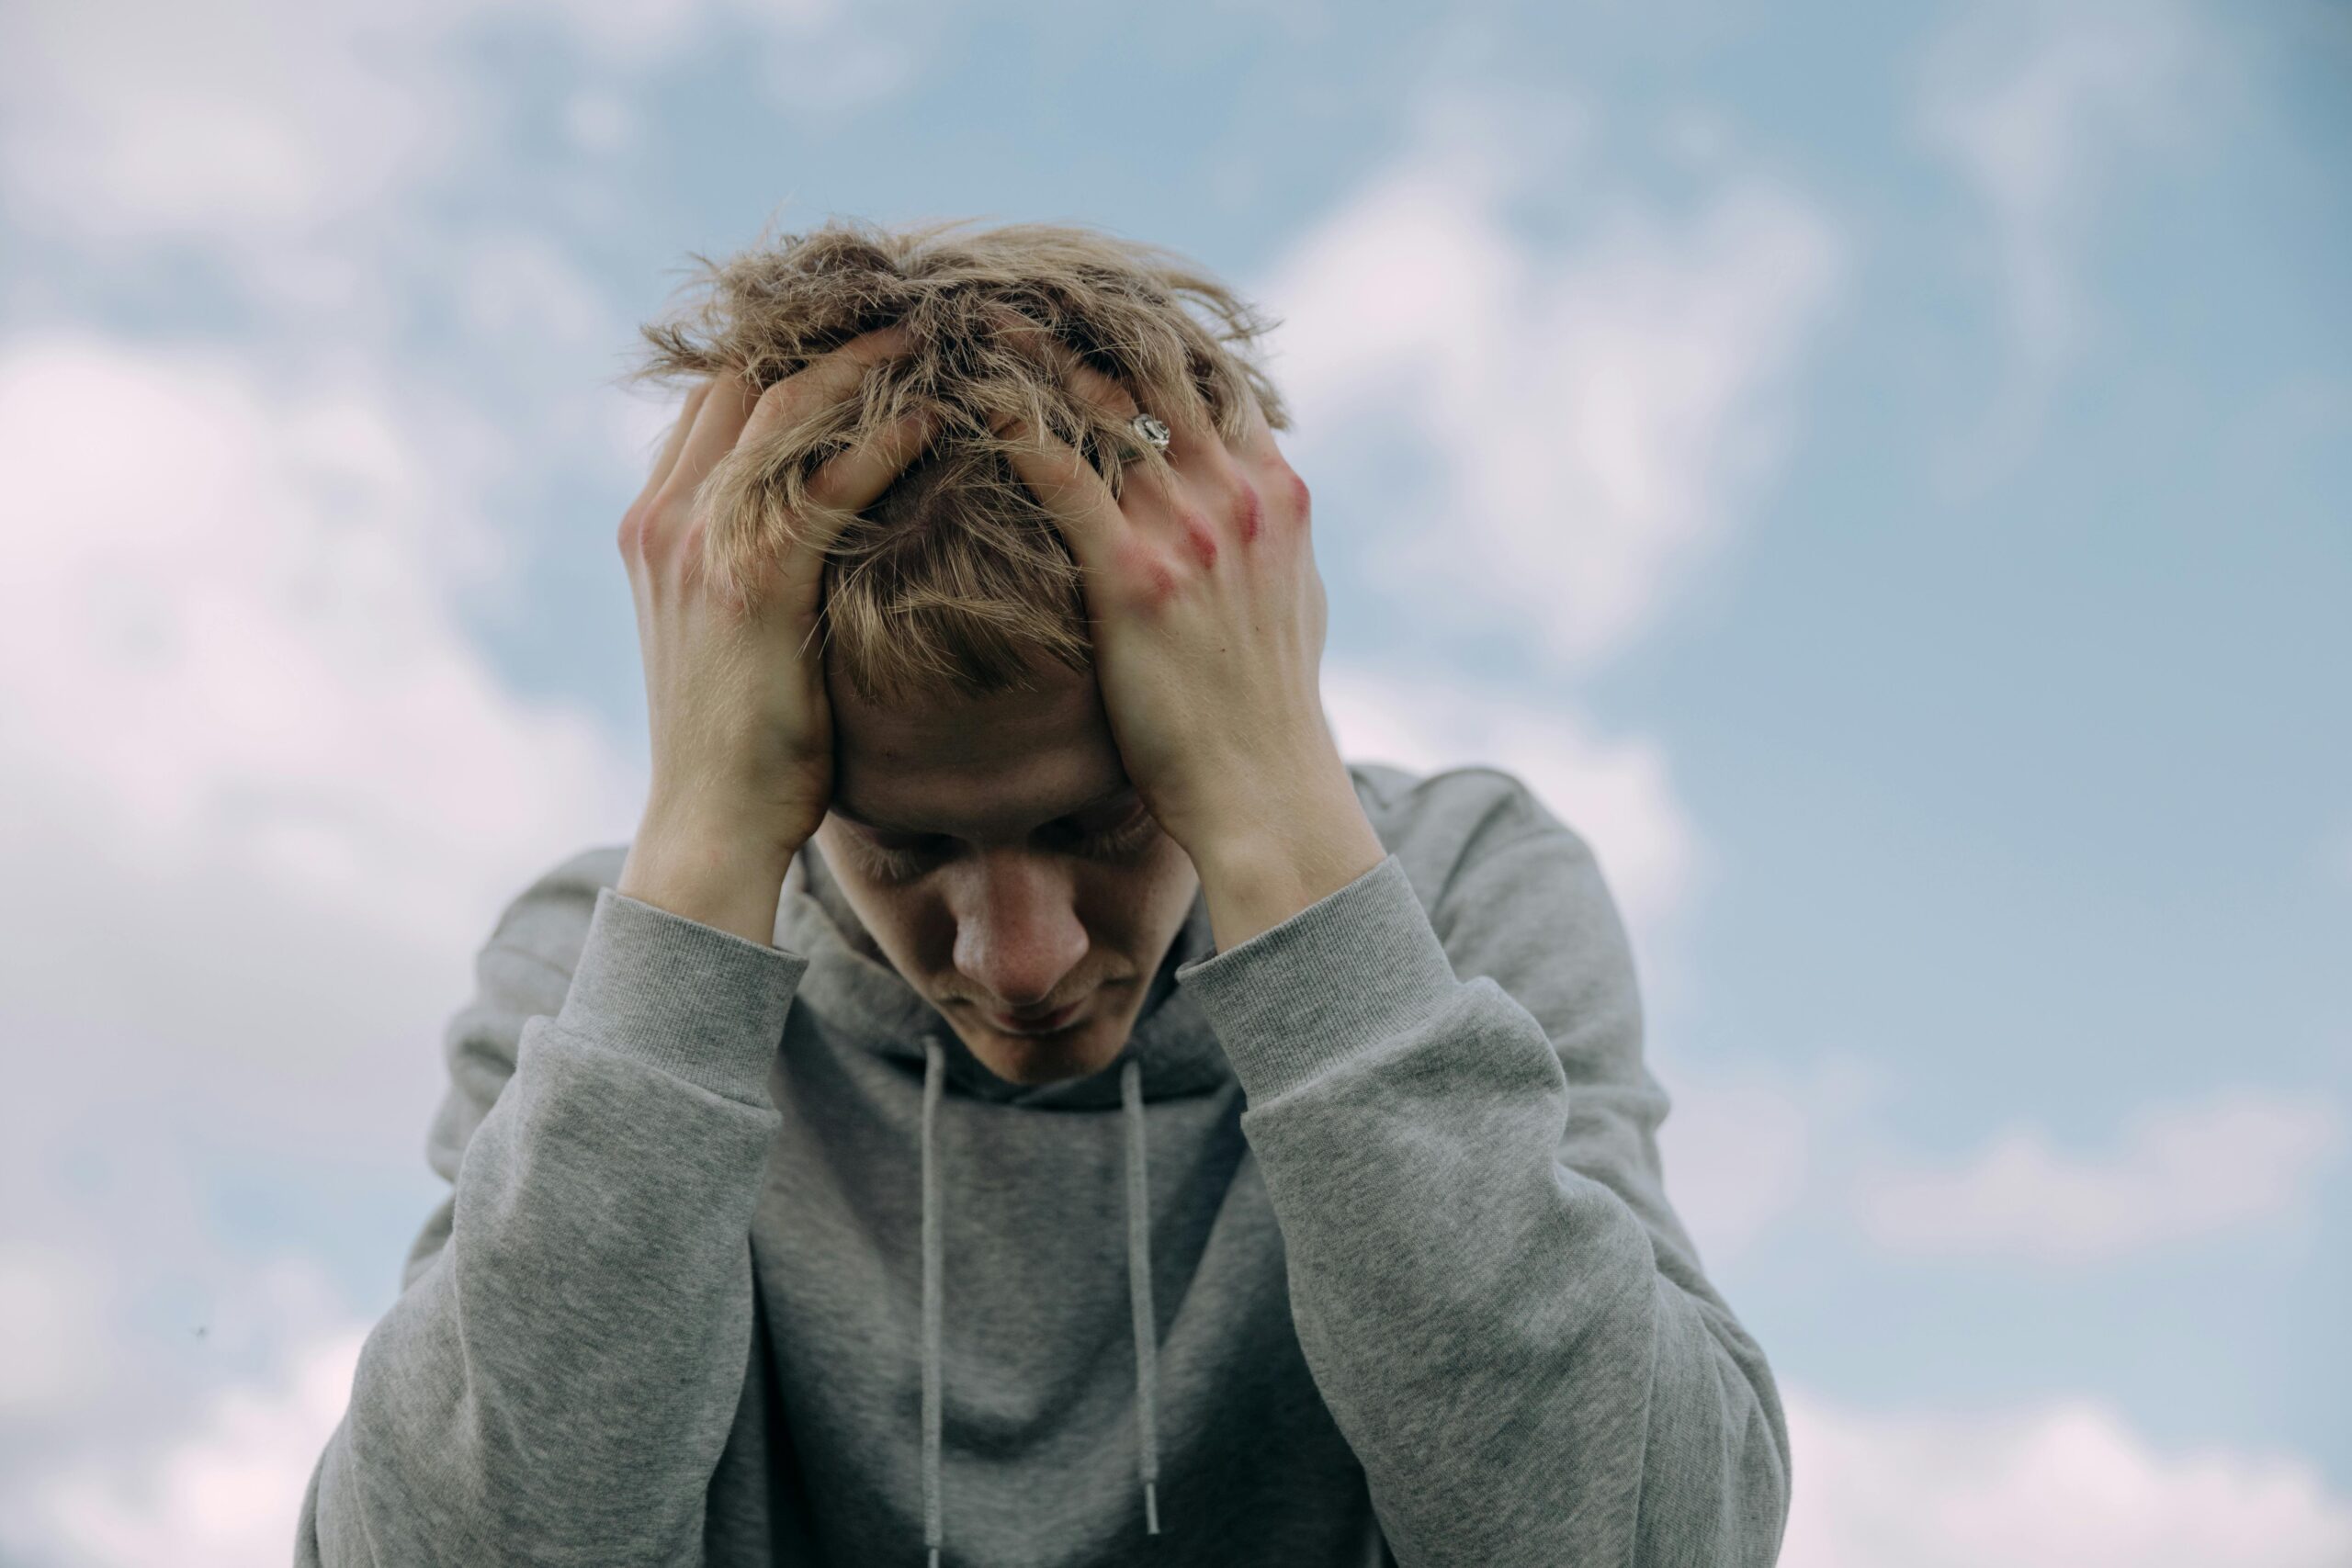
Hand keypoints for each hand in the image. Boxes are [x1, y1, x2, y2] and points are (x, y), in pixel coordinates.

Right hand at [615, 327, 934, 939]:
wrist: (710, 828)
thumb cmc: (746, 744)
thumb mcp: (731, 633)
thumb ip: (756, 561)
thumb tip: (824, 518)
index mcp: (654, 521)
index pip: (714, 395)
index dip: (784, 344)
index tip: (860, 313)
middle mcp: (667, 517)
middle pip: (744, 374)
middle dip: (826, 327)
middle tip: (910, 295)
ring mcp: (701, 543)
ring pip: (786, 405)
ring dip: (864, 359)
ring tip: (935, 327)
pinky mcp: (753, 580)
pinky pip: (828, 479)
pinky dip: (885, 435)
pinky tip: (940, 412)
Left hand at [990, 332, 1357, 870]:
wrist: (1265, 792)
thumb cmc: (1267, 711)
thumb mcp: (1294, 599)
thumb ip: (1268, 533)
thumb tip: (1253, 494)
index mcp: (1275, 490)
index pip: (1211, 374)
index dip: (1146, 330)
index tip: (1085, 300)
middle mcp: (1238, 492)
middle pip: (1153, 366)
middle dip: (1080, 319)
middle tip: (1010, 283)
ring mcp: (1190, 528)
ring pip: (1100, 401)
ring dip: (1032, 354)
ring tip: (971, 318)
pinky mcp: (1135, 573)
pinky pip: (1059, 470)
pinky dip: (1009, 425)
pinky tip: (962, 401)